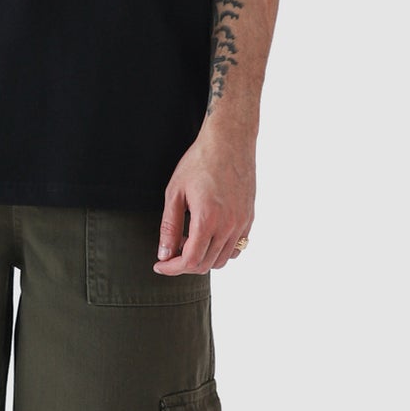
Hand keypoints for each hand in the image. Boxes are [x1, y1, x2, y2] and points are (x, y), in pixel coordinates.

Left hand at [153, 121, 255, 273]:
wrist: (229, 142)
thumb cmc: (199, 162)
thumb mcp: (174, 193)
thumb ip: (169, 227)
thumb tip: (164, 254)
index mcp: (208, 219)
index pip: (191, 261)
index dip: (172, 268)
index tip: (160, 265)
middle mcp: (229, 225)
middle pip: (206, 264)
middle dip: (184, 264)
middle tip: (170, 252)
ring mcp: (242, 223)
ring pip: (222, 259)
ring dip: (203, 258)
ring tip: (188, 240)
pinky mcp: (249, 218)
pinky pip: (237, 248)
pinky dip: (221, 251)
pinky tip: (208, 237)